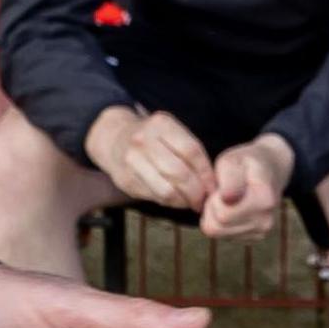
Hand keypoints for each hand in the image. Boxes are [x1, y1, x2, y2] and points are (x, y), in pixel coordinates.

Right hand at [87, 105, 215, 210]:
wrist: (114, 138)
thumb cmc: (153, 138)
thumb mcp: (171, 132)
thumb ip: (190, 152)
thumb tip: (213, 183)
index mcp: (161, 124)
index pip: (192, 151)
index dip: (206, 173)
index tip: (214, 186)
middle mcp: (144, 141)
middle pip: (179, 173)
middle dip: (197, 191)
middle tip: (204, 199)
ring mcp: (132, 161)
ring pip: (167, 190)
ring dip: (184, 201)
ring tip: (191, 202)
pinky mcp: (125, 180)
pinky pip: (155, 197)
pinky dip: (171, 202)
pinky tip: (176, 199)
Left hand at [195, 135, 293, 239]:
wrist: (270, 169)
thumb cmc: (245, 162)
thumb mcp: (232, 160)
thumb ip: (228, 177)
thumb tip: (228, 199)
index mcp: (264, 199)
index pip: (222, 215)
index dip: (214, 198)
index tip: (224, 184)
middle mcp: (266, 220)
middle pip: (217, 227)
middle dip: (211, 208)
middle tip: (221, 191)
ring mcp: (262, 231)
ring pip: (218, 234)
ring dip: (216, 215)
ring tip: (228, 198)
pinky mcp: (256, 237)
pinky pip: (225, 236)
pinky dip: (223, 223)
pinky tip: (233, 207)